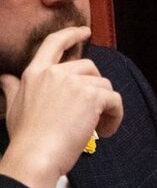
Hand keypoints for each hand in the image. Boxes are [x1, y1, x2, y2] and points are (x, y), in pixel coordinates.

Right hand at [0, 26, 121, 187]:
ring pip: (104, 85)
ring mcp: (75, 83)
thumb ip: (12, 88)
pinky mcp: (92, 96)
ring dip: (106, 106)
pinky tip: (105, 131)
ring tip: (97, 127)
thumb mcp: (12, 107)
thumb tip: (4, 78)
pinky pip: (115, 100)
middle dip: (94, 88)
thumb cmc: (25, 136)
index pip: (54, 43)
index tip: (85, 32)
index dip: (71, 34)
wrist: (35, 156)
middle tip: (91, 113)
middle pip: (89, 68)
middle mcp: (55, 73)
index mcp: (35, 73)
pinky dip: (116, 116)